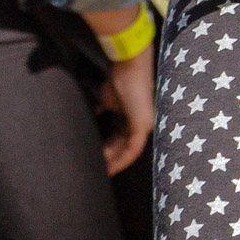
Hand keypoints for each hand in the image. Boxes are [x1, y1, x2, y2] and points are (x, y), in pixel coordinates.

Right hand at [98, 48, 155, 175]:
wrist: (129, 67)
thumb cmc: (119, 79)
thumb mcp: (108, 100)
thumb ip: (103, 109)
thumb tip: (94, 115)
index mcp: (133, 118)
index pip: (121, 139)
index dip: (109, 150)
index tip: (96, 158)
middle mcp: (142, 124)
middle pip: (125, 147)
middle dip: (111, 159)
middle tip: (97, 170)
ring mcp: (145, 126)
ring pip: (130, 151)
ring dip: (116, 162)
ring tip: (103, 172)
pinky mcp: (143, 126)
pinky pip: (133, 149)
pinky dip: (122, 159)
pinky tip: (111, 167)